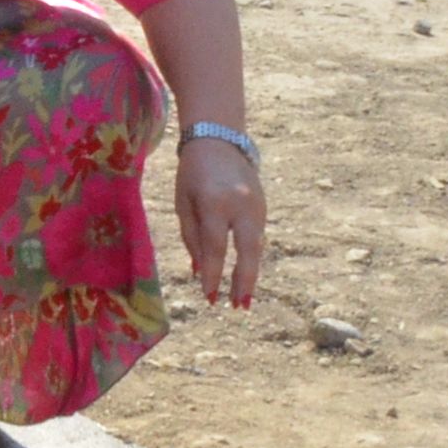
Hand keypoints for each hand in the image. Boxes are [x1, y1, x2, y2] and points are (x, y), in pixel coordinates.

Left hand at [174, 135, 264, 309]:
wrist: (219, 140)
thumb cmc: (192, 173)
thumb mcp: (183, 203)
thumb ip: (192, 237)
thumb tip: (200, 271)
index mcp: (216, 203)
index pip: (216, 247)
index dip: (214, 275)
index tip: (209, 297)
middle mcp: (242, 205)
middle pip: (248, 251)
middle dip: (243, 281)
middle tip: (238, 307)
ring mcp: (258, 205)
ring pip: (256, 247)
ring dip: (249, 273)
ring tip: (241, 299)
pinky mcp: (264, 207)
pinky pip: (256, 237)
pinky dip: (249, 257)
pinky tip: (243, 275)